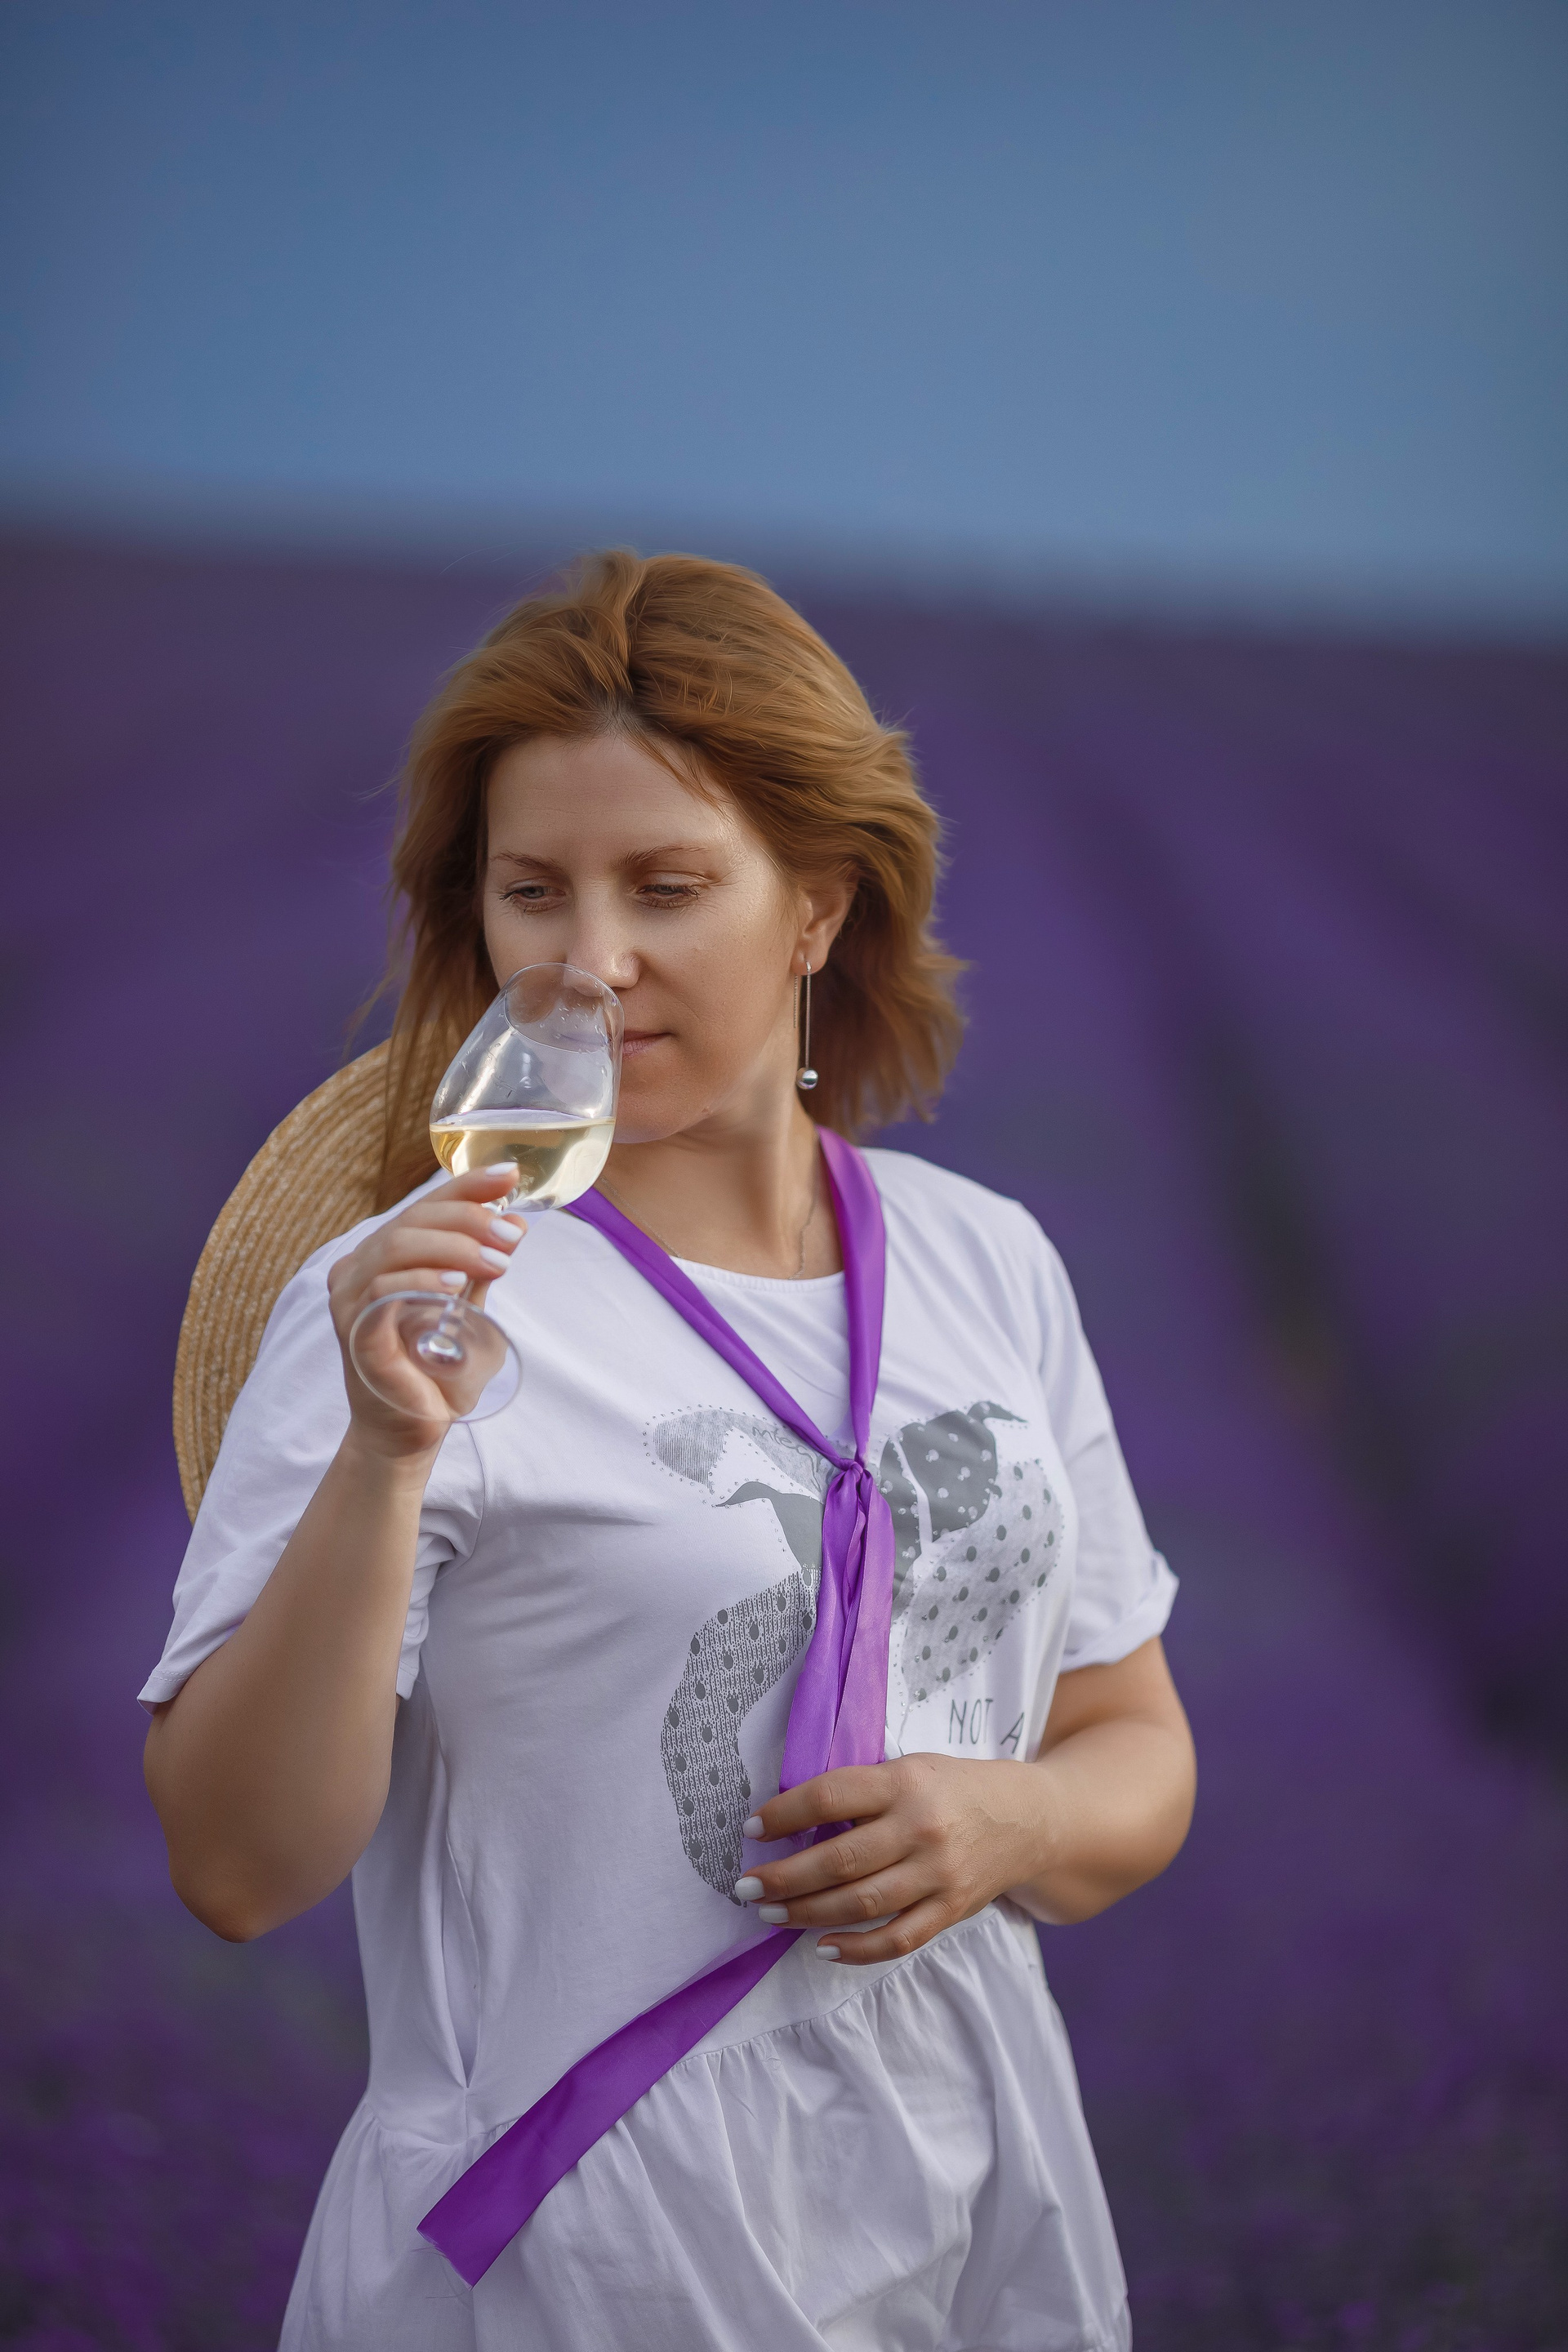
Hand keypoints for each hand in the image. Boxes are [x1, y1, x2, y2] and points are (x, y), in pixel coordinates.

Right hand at [325, 1166, 526, 1452]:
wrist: (412, 1432)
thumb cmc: (437, 1372)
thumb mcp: (470, 1312)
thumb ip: (481, 1270)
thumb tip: (515, 1223)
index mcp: (383, 1255)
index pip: (423, 1207)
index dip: (466, 1186)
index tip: (509, 1176)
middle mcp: (359, 1269)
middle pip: (412, 1220)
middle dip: (469, 1219)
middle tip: (511, 1237)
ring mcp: (351, 1300)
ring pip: (396, 1245)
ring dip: (454, 1247)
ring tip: (497, 1262)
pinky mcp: (354, 1332)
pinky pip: (382, 1291)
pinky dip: (421, 1280)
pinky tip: (455, 1286)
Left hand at [733, 1754, 1052, 1965]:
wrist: (1026, 1818)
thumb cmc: (951, 1789)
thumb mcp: (909, 1770)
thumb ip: (861, 1793)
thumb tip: (792, 1821)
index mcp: (904, 1782)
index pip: (831, 1797)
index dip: (785, 1814)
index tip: (751, 1829)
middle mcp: (921, 1828)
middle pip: (839, 1858)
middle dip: (784, 1877)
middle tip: (746, 1888)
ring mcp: (938, 1873)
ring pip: (861, 1903)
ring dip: (807, 1913)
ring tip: (770, 1914)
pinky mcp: (952, 1909)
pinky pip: (898, 1938)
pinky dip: (857, 1949)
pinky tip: (824, 1947)